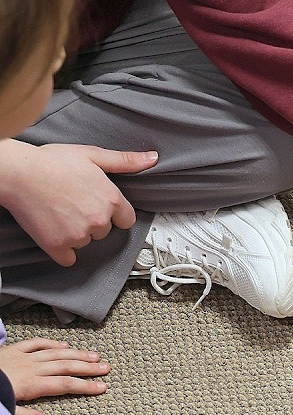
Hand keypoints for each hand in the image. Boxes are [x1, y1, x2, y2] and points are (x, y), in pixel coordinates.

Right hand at [0, 141, 155, 266]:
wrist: (18, 172)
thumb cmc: (52, 161)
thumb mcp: (93, 155)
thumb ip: (125, 161)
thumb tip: (152, 158)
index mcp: (112, 199)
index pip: (126, 220)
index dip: (113, 214)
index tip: (98, 207)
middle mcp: (100, 220)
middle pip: (105, 231)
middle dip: (92, 222)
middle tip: (72, 205)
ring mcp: (79, 235)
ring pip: (86, 243)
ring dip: (76, 234)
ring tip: (59, 213)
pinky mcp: (58, 246)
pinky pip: (69, 259)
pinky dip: (62, 251)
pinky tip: (54, 233)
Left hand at [0, 339, 108, 414]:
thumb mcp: (3, 410)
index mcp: (31, 384)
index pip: (65, 385)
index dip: (86, 386)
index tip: (103, 387)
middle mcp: (32, 368)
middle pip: (66, 367)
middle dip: (88, 368)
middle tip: (107, 368)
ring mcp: (23, 356)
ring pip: (56, 353)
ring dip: (77, 354)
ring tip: (94, 355)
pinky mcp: (13, 349)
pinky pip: (36, 343)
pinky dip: (52, 343)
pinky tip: (64, 345)